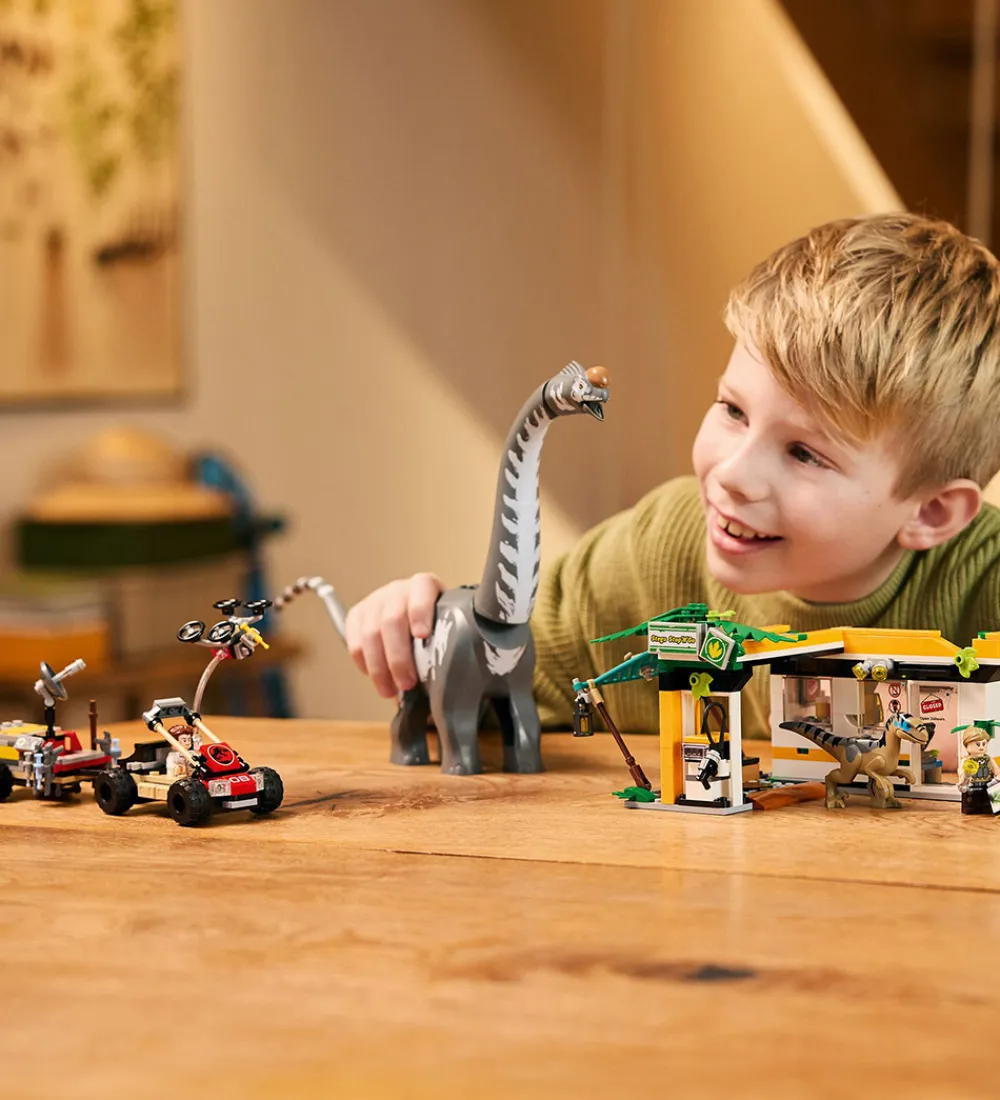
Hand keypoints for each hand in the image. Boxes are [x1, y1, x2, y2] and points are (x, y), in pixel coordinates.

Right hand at [344, 573, 444, 697]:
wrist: (418, 618)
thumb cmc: (435, 629)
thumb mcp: (446, 631)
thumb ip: (446, 648)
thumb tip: (446, 687)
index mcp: (425, 586)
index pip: (422, 591)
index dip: (420, 612)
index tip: (423, 635)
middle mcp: (399, 590)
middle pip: (392, 619)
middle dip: (398, 656)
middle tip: (406, 683)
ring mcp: (375, 601)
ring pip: (371, 633)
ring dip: (379, 667)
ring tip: (389, 690)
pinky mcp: (357, 615)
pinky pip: (355, 640)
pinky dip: (363, 662)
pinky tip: (374, 676)